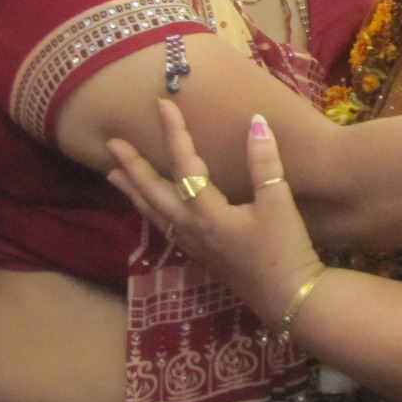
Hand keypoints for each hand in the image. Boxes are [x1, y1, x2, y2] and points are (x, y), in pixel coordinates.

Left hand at [105, 102, 323, 329]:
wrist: (289, 298)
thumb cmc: (285, 250)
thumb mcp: (278, 202)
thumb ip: (264, 162)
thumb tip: (256, 122)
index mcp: (207, 213)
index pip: (184, 165)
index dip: (175, 132)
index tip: (162, 104)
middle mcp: (192, 229)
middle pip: (154, 194)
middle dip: (133, 168)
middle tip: (112, 145)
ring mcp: (194, 246)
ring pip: (154, 214)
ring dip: (134, 193)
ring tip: (114, 176)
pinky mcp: (202, 257)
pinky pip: (166, 228)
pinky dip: (151, 212)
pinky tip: (152, 209)